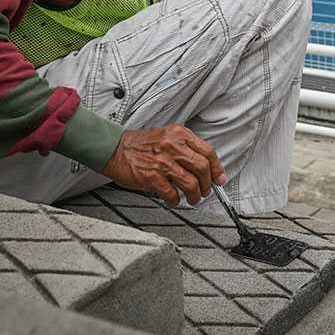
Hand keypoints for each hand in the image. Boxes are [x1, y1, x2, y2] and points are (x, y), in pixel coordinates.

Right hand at [100, 124, 225, 206]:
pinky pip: (172, 194)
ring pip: (191, 183)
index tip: (219, 178)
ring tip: (193, 198)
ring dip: (195, 195)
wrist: (114, 148)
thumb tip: (206, 165)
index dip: (217, 168)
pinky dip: (176, 200)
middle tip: (206, 191)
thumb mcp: (168, 136)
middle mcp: (173, 146)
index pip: (208, 152)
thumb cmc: (141, 145)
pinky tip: (174, 200)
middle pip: (202, 168)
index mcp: (180, 134)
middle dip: (207, 184)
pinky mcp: (152, 176)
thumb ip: (186, 147)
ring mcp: (163, 161)